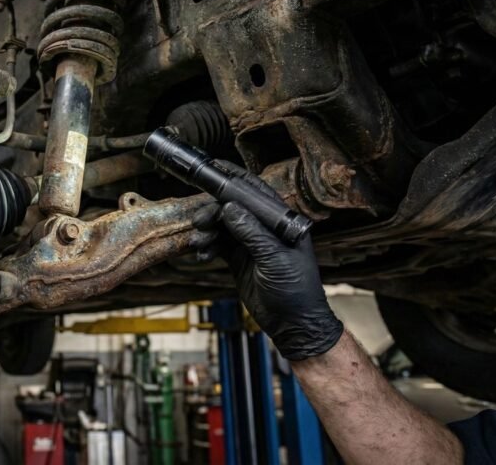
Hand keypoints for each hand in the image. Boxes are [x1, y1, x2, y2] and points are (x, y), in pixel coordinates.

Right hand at [191, 162, 342, 359]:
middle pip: (233, 209)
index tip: (214, 169)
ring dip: (208, 232)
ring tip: (199, 242)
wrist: (294, 325)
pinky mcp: (241, 260)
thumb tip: (230, 208)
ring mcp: (252, 244)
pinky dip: (208, 247)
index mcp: (281, 222)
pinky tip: (203, 255)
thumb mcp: (275, 259)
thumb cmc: (297, 292)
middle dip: (213, 212)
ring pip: (223, 226)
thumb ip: (252, 233)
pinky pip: (219, 245)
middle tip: (199, 222)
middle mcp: (266, 229)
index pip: (256, 193)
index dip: (234, 180)